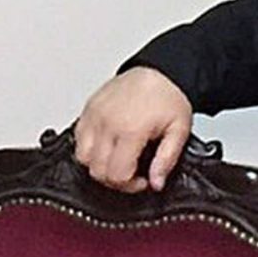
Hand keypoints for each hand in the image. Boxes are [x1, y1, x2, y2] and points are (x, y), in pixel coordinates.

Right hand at [74, 67, 192, 193]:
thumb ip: (167, 160)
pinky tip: (107, 146)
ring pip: (83, 158)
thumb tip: (156, 183)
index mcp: (131, 129)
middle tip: (131, 173)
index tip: (141, 180)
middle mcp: (108, 123)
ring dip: (99, 165)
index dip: (130, 186)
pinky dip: (89, 149)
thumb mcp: (179, 130)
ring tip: (117, 160)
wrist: (158, 71)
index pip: (117, 175)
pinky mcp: (88, 110)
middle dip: (115, 179)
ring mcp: (94, 116)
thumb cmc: (167, 97)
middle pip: (97, 171)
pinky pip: (78, 139)